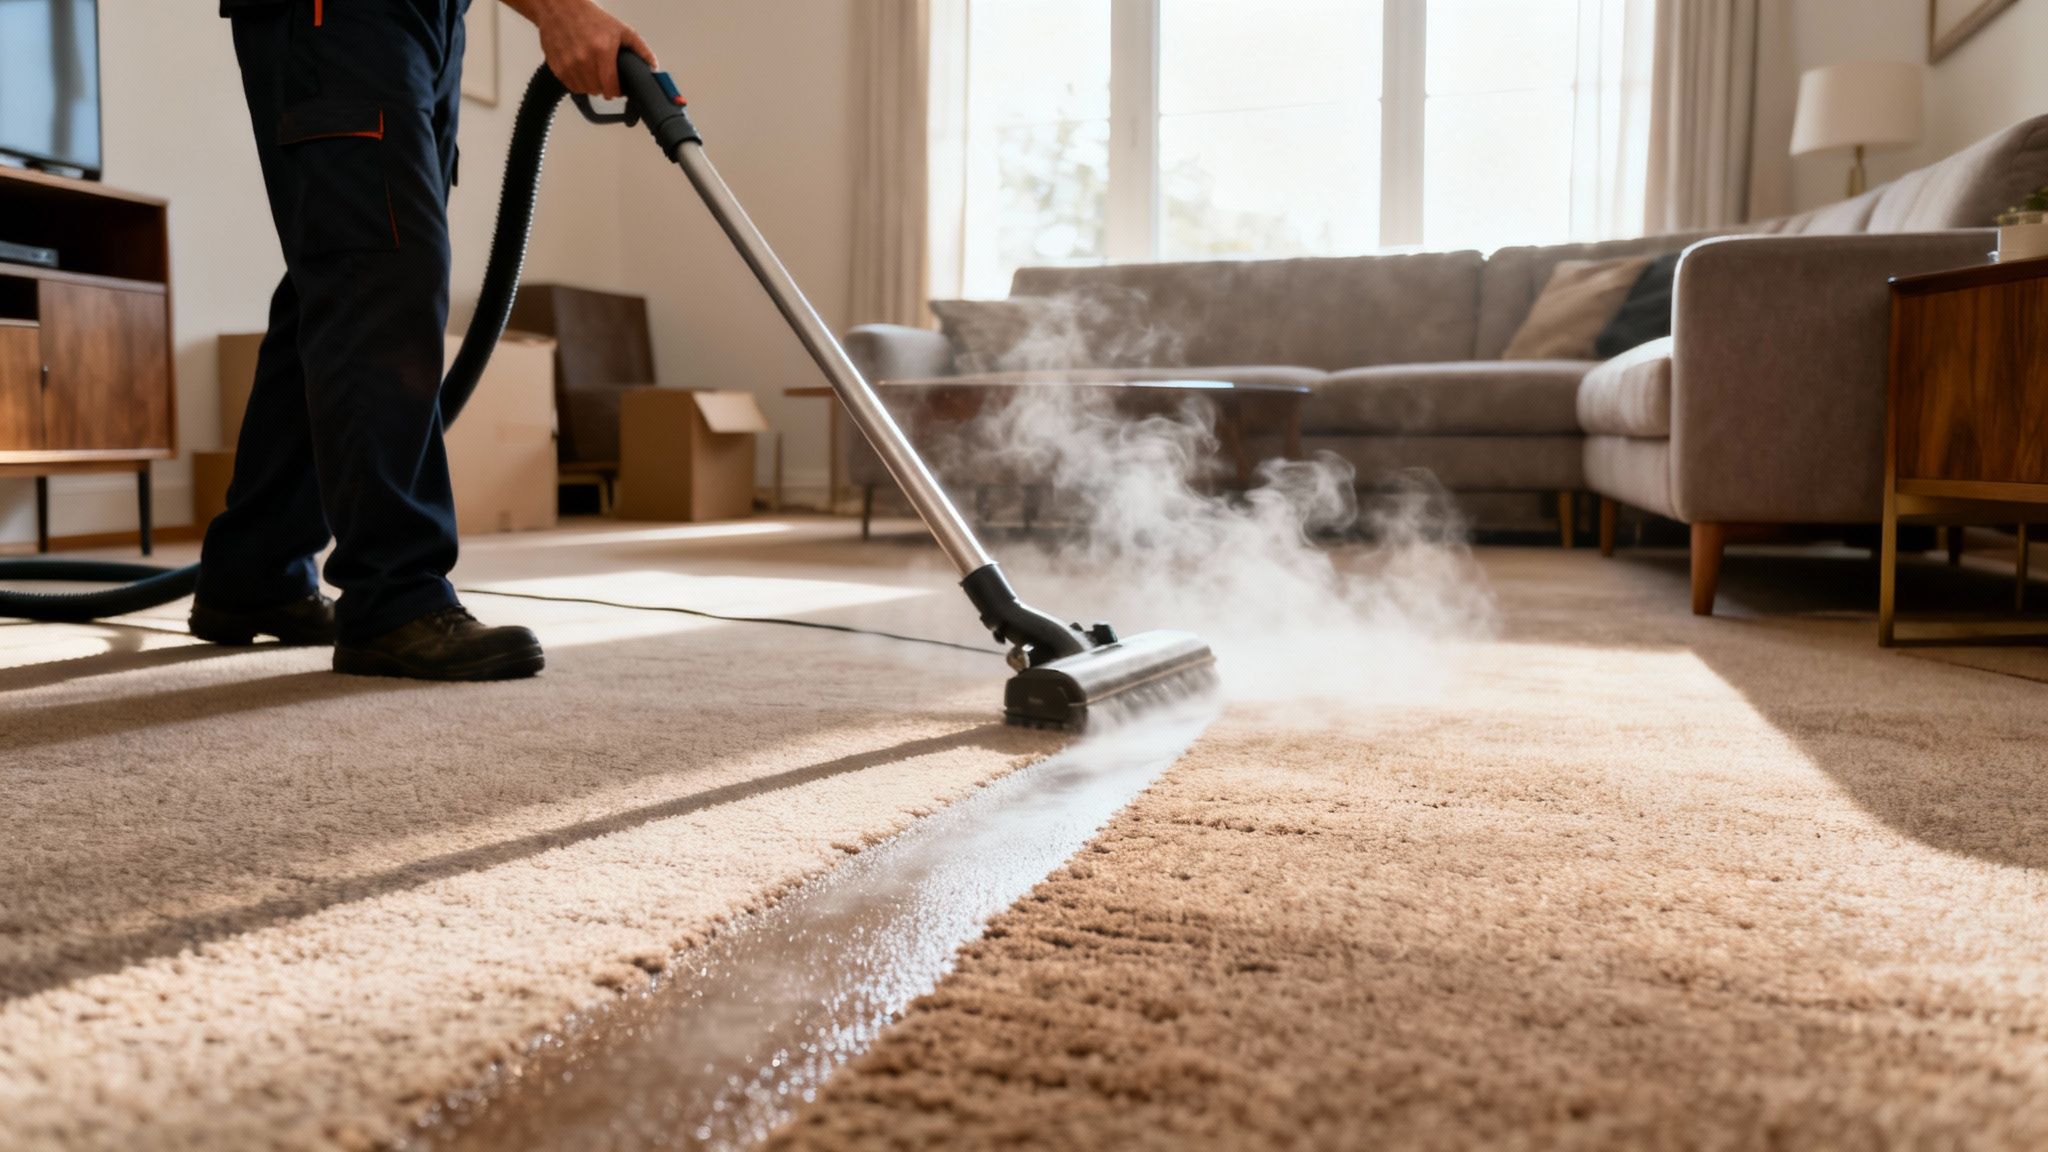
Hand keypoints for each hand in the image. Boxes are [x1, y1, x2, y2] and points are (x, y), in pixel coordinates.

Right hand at [503, 0, 656, 99]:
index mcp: (601, 51)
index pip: (611, 86)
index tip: (619, 89)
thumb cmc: (590, 18)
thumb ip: (640, 48)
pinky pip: (570, 86)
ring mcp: (568, 65)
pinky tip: (582, 72)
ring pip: (584, 90)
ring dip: (591, 86)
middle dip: (605, 87)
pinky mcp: (556, 67)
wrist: (560, 8)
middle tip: (607, 79)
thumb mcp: (621, 29)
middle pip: (598, 90)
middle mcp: (583, 60)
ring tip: (594, 74)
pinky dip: (578, 83)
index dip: (617, 91)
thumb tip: (652, 66)